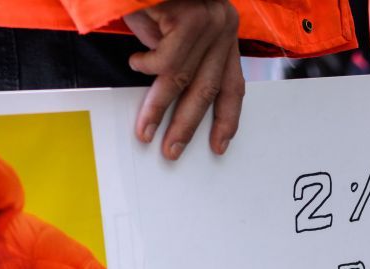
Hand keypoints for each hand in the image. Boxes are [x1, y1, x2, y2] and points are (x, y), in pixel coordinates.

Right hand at [125, 0, 243, 158]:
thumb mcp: (173, 26)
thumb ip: (181, 56)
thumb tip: (173, 94)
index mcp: (225, 31)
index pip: (233, 84)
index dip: (227, 118)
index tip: (219, 145)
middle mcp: (224, 26)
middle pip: (208, 89)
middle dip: (187, 125)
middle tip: (171, 150)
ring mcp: (209, 21)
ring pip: (183, 79)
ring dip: (159, 108)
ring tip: (145, 128)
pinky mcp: (190, 17)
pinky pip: (165, 59)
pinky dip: (147, 65)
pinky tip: (136, 61)